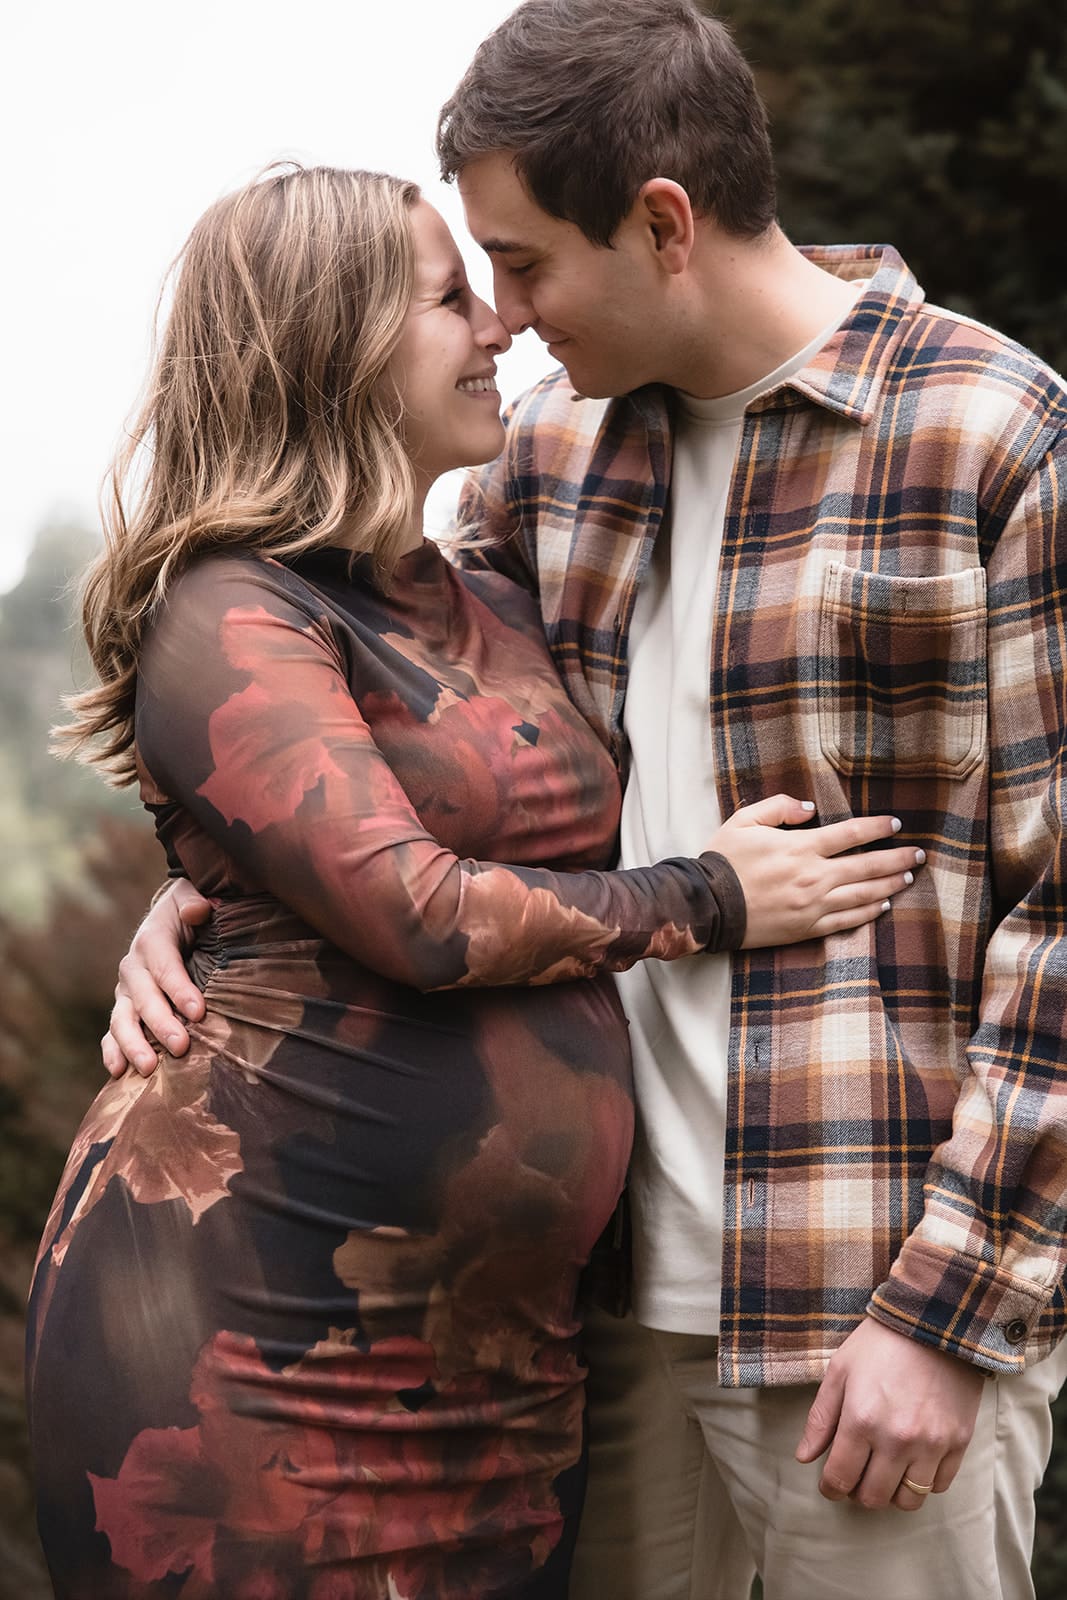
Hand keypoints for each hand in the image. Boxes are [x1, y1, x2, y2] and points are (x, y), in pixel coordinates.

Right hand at [101, 880, 211, 1078]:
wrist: (169, 920)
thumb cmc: (189, 912)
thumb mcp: (192, 898)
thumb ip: (195, 901)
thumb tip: (199, 909)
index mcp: (151, 941)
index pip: (166, 968)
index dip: (180, 990)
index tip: (199, 1013)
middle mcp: (133, 968)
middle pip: (144, 999)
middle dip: (161, 1024)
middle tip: (181, 1046)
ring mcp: (125, 992)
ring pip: (122, 1020)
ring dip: (133, 1045)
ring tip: (148, 1068)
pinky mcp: (124, 1010)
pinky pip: (112, 1033)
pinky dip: (112, 1052)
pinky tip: (118, 1074)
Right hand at [708, 795, 923, 947]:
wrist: (707, 906)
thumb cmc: (723, 861)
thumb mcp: (744, 821)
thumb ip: (779, 807)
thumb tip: (810, 808)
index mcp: (800, 847)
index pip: (851, 834)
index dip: (877, 827)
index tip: (895, 823)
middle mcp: (813, 876)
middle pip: (867, 866)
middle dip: (897, 858)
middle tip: (919, 854)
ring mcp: (813, 905)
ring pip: (863, 894)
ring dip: (889, 884)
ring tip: (907, 877)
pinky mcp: (807, 928)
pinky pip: (847, 920)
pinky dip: (868, 912)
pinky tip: (883, 905)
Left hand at [795, 1317, 983, 1510]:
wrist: (934, 1322)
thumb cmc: (880, 1343)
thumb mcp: (840, 1371)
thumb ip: (821, 1418)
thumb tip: (804, 1457)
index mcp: (861, 1421)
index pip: (840, 1478)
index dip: (831, 1487)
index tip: (831, 1484)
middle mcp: (897, 1440)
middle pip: (873, 1497)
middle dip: (859, 1492)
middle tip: (858, 1474)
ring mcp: (931, 1444)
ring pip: (908, 1500)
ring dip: (892, 1492)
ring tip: (885, 1472)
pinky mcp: (958, 1442)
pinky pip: (939, 1486)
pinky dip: (923, 1482)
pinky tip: (913, 1462)